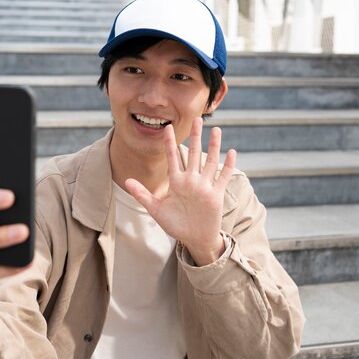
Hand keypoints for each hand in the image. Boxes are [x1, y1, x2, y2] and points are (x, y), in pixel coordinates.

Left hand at [125, 117, 236, 265]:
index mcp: (177, 182)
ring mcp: (205, 187)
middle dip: (195, 137)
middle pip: (194, 154)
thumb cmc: (175, 225)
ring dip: (214, 146)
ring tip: (216, 130)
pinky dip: (228, 166)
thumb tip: (126, 180)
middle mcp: (192, 181)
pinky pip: (223, 178)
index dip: (170, 143)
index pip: (173, 158)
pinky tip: (231, 152)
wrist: (194, 239)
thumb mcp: (156, 209)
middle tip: (197, 119)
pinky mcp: (216, 195)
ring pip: (210, 162)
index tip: (167, 127)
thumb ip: (142, 194)